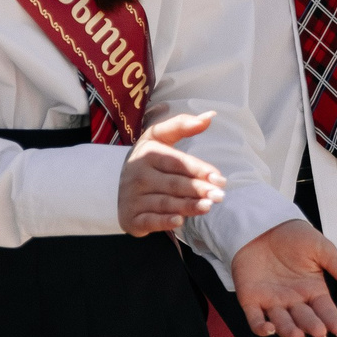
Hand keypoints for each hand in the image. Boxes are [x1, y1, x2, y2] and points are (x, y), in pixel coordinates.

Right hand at [117, 111, 226, 236]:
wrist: (116, 185)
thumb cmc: (148, 160)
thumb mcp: (159, 137)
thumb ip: (182, 125)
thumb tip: (210, 115)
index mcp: (148, 153)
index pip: (177, 162)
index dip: (199, 170)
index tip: (219, 177)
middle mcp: (138, 175)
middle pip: (174, 184)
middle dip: (198, 189)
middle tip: (220, 195)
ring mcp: (133, 198)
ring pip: (165, 203)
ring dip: (187, 206)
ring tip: (208, 206)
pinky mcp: (131, 218)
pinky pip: (149, 221)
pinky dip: (164, 221)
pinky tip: (180, 221)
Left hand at [230, 217, 336, 336]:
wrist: (263, 222)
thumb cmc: (295, 236)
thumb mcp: (324, 250)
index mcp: (313, 290)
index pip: (326, 310)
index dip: (333, 320)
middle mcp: (294, 300)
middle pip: (305, 318)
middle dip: (313, 326)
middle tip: (320, 332)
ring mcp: (272, 302)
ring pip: (283, 323)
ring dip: (290, 331)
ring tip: (299, 335)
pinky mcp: (251, 300)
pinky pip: (255, 319)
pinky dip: (262, 328)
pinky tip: (270, 329)